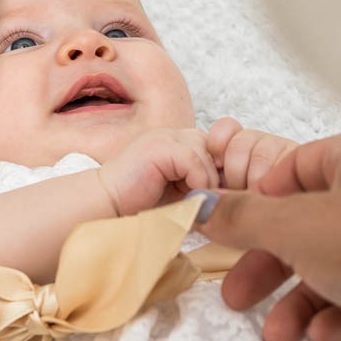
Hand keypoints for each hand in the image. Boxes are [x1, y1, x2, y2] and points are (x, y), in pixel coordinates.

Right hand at [98, 128, 219, 215]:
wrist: (105, 206)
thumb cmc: (140, 206)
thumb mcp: (181, 193)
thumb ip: (204, 185)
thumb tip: (236, 192)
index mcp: (179, 142)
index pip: (219, 147)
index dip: (224, 172)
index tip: (220, 197)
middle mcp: (173, 134)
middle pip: (217, 147)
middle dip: (220, 176)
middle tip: (211, 200)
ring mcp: (165, 137)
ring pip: (208, 153)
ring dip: (209, 182)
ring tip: (197, 203)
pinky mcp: (159, 147)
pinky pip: (194, 161)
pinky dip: (197, 182)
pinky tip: (187, 199)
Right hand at [194, 130, 340, 340]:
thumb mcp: (295, 225)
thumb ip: (244, 217)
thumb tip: (201, 207)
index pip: (295, 171)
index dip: (258, 200)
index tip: (231, 227)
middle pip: (307, 228)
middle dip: (269, 268)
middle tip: (237, 293)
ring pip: (333, 269)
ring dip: (299, 303)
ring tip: (278, 331)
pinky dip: (338, 316)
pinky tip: (326, 332)